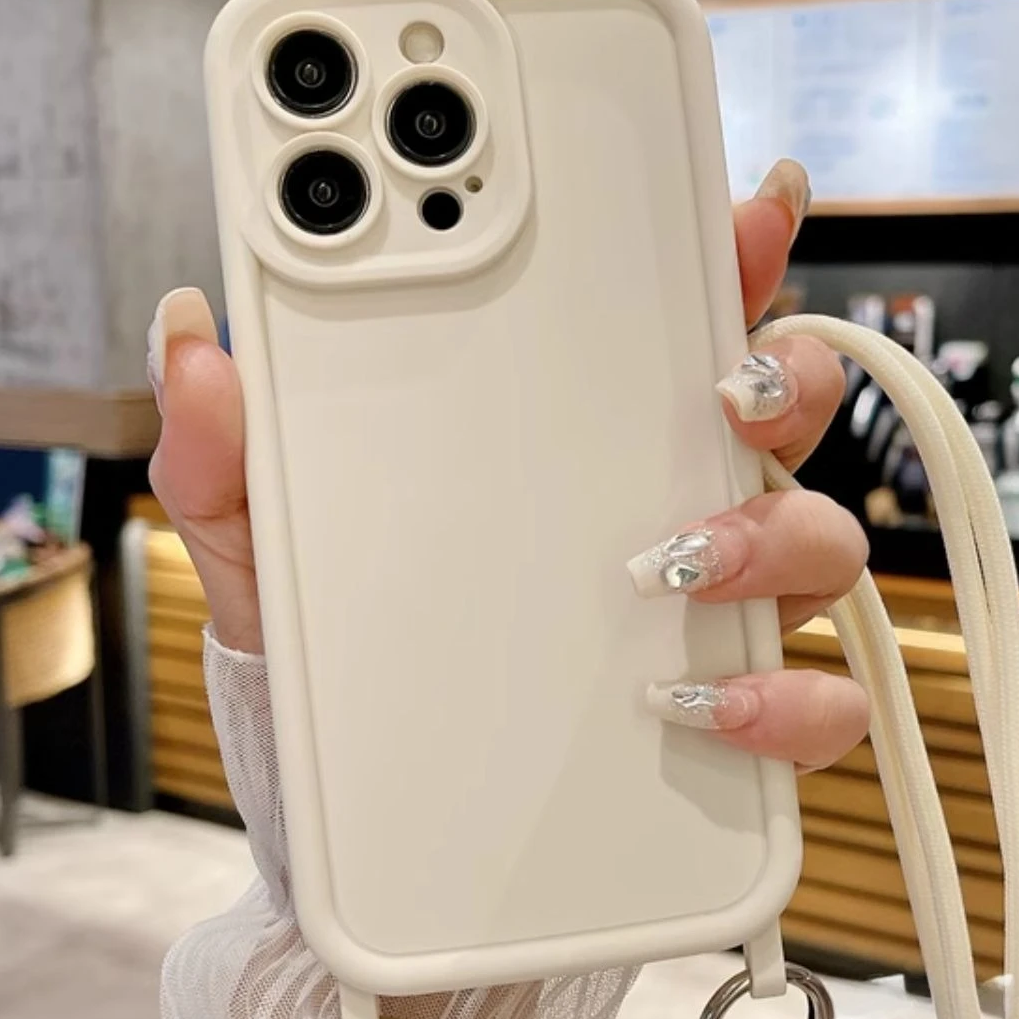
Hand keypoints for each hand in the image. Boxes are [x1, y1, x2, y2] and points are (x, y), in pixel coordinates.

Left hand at [148, 156, 868, 772]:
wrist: (367, 816)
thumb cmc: (338, 657)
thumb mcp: (265, 548)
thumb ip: (226, 452)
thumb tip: (193, 335)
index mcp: (577, 439)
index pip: (669, 321)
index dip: (724, 248)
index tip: (741, 201)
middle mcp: (669, 508)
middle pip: (783, 408)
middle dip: (782, 372)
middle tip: (719, 387)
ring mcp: (714, 615)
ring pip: (825, 542)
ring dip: (776, 535)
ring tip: (675, 563)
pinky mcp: (731, 720)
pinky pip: (818, 702)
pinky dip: (787, 698)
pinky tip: (700, 702)